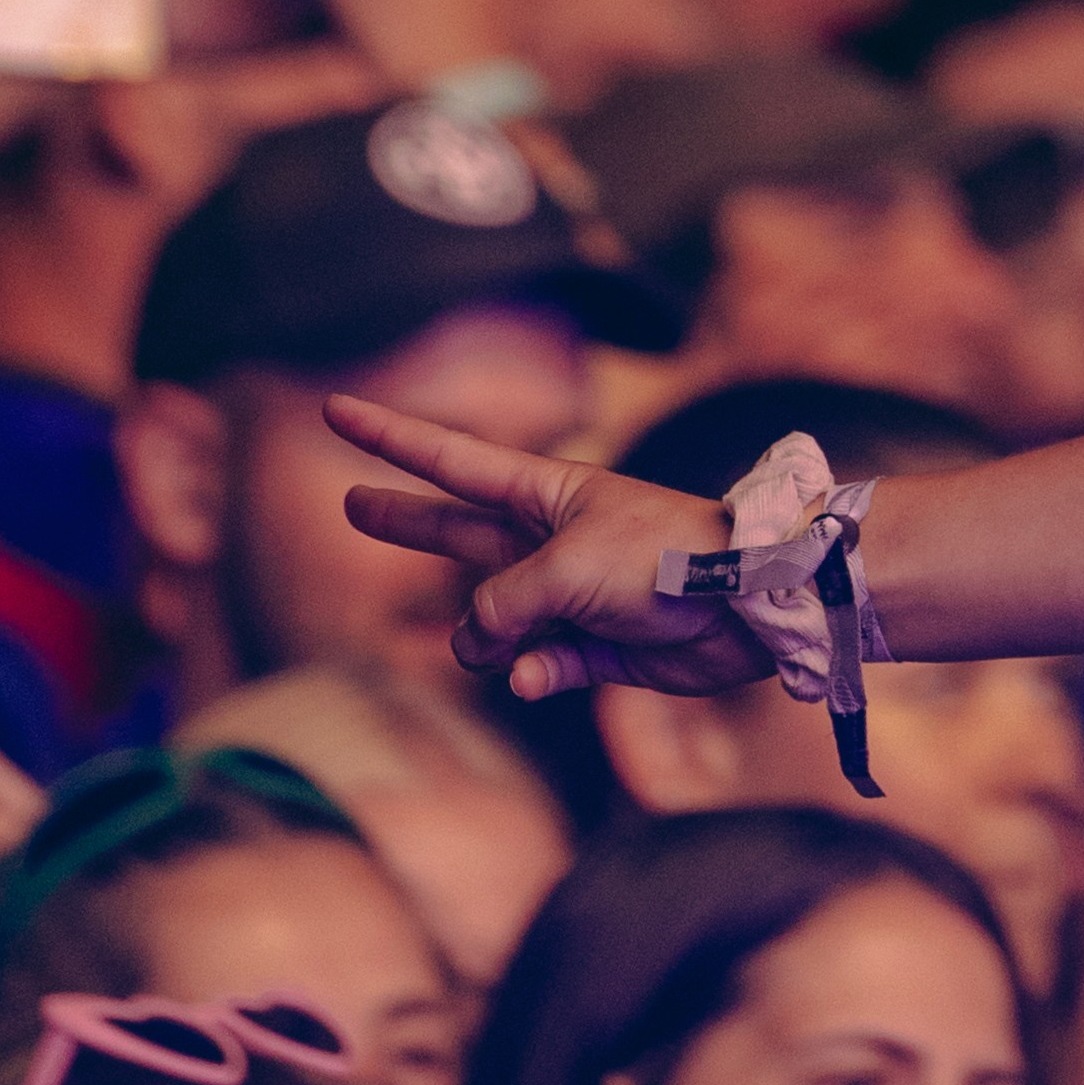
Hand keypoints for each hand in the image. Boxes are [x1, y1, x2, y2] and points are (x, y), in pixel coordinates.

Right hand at [324, 388, 737, 698]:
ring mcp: (570, 594)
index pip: (448, 459)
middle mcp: (550, 539)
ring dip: (490, 641)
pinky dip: (535, 675)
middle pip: (456, 530)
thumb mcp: (562, 566)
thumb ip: (499, 605)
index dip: (389, 437)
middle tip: (350, 504)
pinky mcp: (596, 647)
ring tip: (511, 647)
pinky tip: (538, 675)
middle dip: (406, 521)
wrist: (748, 604)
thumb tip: (475, 645)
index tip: (335, 409)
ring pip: (493, 620)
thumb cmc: (661, 556)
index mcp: (544, 492)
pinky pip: (538, 668)